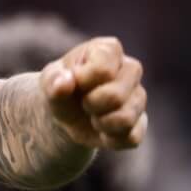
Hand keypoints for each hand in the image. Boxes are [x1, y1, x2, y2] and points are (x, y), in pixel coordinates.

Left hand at [41, 37, 146, 151]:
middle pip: (115, 97)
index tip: (74, 81)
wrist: (66, 112)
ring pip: (126, 119)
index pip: (103, 70)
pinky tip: (102, 131)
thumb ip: (53, 81)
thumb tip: (64, 84)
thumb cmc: (61, 88)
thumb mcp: (49, 82)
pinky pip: (131, 138)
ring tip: (92, 116)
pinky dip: (110, 140)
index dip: (83, 82)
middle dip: (90, 105)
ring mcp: (139, 96)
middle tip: (83, 101)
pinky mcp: (141, 122)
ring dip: (100, 123)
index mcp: (109, 50)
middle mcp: (131, 69)